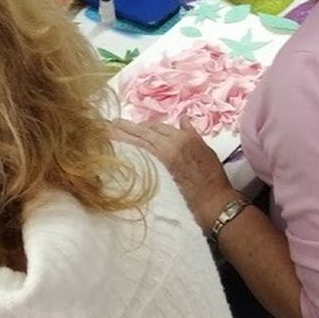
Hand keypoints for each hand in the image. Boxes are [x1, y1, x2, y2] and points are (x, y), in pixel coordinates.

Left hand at [112, 119, 236, 230]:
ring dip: (121, 136)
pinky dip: (126, 152)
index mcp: (183, 137)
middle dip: (126, 127)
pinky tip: (115, 151)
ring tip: (107, 132)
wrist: (211, 199)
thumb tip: (182, 118)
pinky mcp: (156, 173)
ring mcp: (161, 158)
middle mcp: (170, 144)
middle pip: (143, 132)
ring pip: (137, 143)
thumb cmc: (212, 175)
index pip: (157, 126)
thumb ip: (191, 132)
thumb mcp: (205, 148)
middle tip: (110, 123)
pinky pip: (138, 158)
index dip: (144, 125)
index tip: (135, 127)